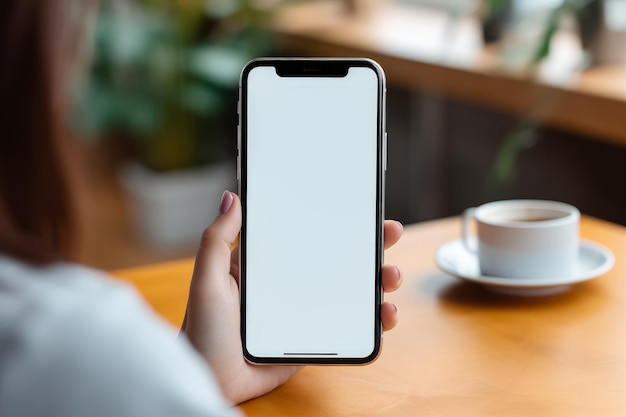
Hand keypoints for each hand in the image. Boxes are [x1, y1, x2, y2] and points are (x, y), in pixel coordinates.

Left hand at [182, 191, 402, 404]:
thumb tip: (232, 197)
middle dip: (369, 246)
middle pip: (338, 259)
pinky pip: (349, 326)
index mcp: (268, 264)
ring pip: (351, 291)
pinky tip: (385, 315)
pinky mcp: (314, 338)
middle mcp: (291, 284)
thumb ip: (217, 240)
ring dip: (379, 281)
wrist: (213, 381)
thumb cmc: (202, 330)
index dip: (336, 221)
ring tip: (391, 277)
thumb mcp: (207, 279)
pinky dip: (373, 320)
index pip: (307, 234)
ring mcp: (306, 311)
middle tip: (389, 234)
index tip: (361, 209)